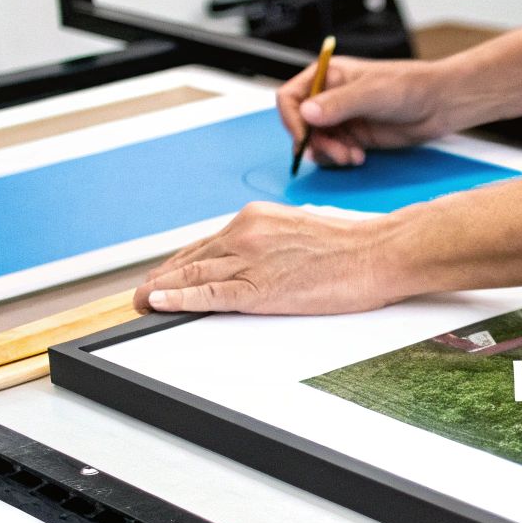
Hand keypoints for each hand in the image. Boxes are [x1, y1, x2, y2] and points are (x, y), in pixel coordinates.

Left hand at [135, 202, 414, 314]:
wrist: (381, 251)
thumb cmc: (354, 247)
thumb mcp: (300, 232)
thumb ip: (271, 244)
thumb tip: (259, 262)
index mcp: (256, 218)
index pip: (206, 244)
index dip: (180, 264)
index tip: (164, 275)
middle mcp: (246, 232)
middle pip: (192, 259)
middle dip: (163, 278)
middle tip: (141, 294)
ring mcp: (251, 258)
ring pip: (193, 276)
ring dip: (161, 291)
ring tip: (141, 303)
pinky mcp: (260, 287)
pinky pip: (209, 295)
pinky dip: (178, 300)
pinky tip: (158, 303)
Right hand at [277, 56, 455, 167]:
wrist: (439, 104)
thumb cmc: (409, 87)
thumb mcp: (371, 93)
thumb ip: (338, 104)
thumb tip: (306, 113)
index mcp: (328, 75)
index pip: (290, 96)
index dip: (291, 119)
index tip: (304, 138)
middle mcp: (331, 97)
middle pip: (301, 124)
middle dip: (315, 142)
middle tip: (337, 153)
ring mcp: (342, 118)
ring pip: (317, 141)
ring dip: (329, 153)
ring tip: (351, 157)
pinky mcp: (355, 136)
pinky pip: (334, 151)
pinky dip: (340, 158)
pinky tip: (358, 158)